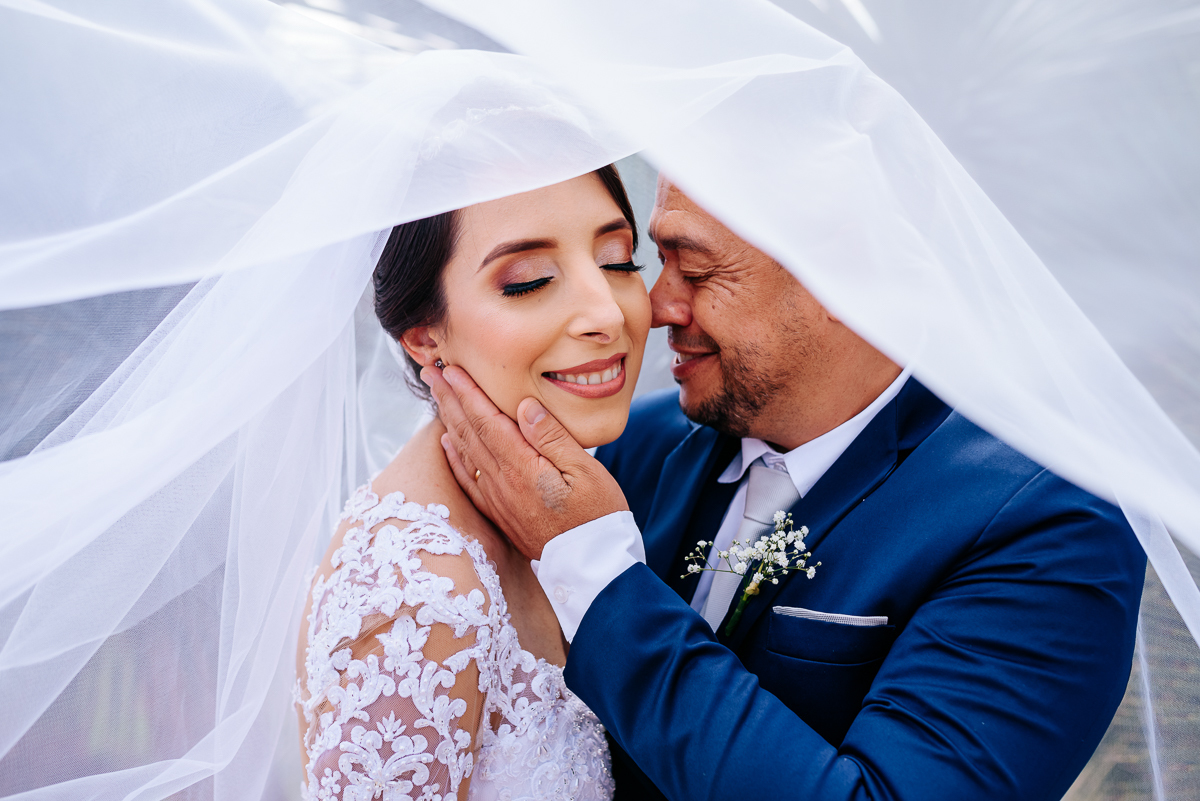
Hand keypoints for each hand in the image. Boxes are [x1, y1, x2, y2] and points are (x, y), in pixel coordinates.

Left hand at [422, 365, 629, 559]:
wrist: (593, 568)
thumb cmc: (598, 516)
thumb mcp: (587, 471)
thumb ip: (553, 437)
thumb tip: (523, 406)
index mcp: (523, 467)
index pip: (487, 421)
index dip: (467, 393)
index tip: (451, 370)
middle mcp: (503, 483)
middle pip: (469, 433)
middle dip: (449, 400)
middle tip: (431, 373)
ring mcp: (499, 500)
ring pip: (465, 452)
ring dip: (448, 421)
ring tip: (436, 396)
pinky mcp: (501, 514)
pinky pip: (469, 480)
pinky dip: (454, 458)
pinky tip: (446, 443)